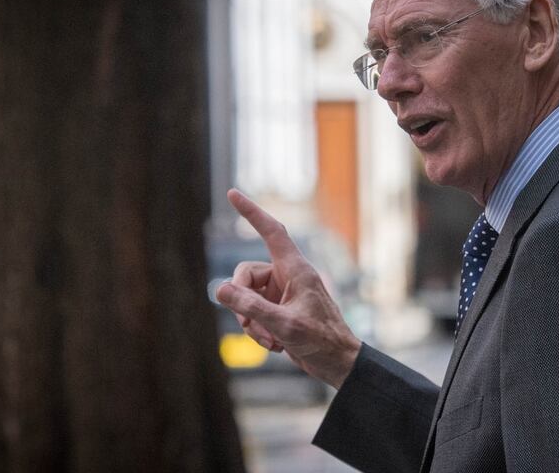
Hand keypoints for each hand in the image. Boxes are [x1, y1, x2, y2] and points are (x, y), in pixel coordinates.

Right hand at [216, 189, 361, 388]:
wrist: (338, 364)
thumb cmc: (321, 341)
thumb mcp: (284, 325)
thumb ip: (251, 308)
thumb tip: (221, 290)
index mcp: (295, 269)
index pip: (271, 231)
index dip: (252, 212)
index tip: (233, 193)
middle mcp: (288, 277)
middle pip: (246, 274)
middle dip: (241, 301)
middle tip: (250, 323)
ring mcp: (282, 294)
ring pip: (247, 297)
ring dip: (251, 322)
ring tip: (269, 341)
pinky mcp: (279, 311)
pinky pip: (254, 313)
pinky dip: (258, 330)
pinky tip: (274, 346)